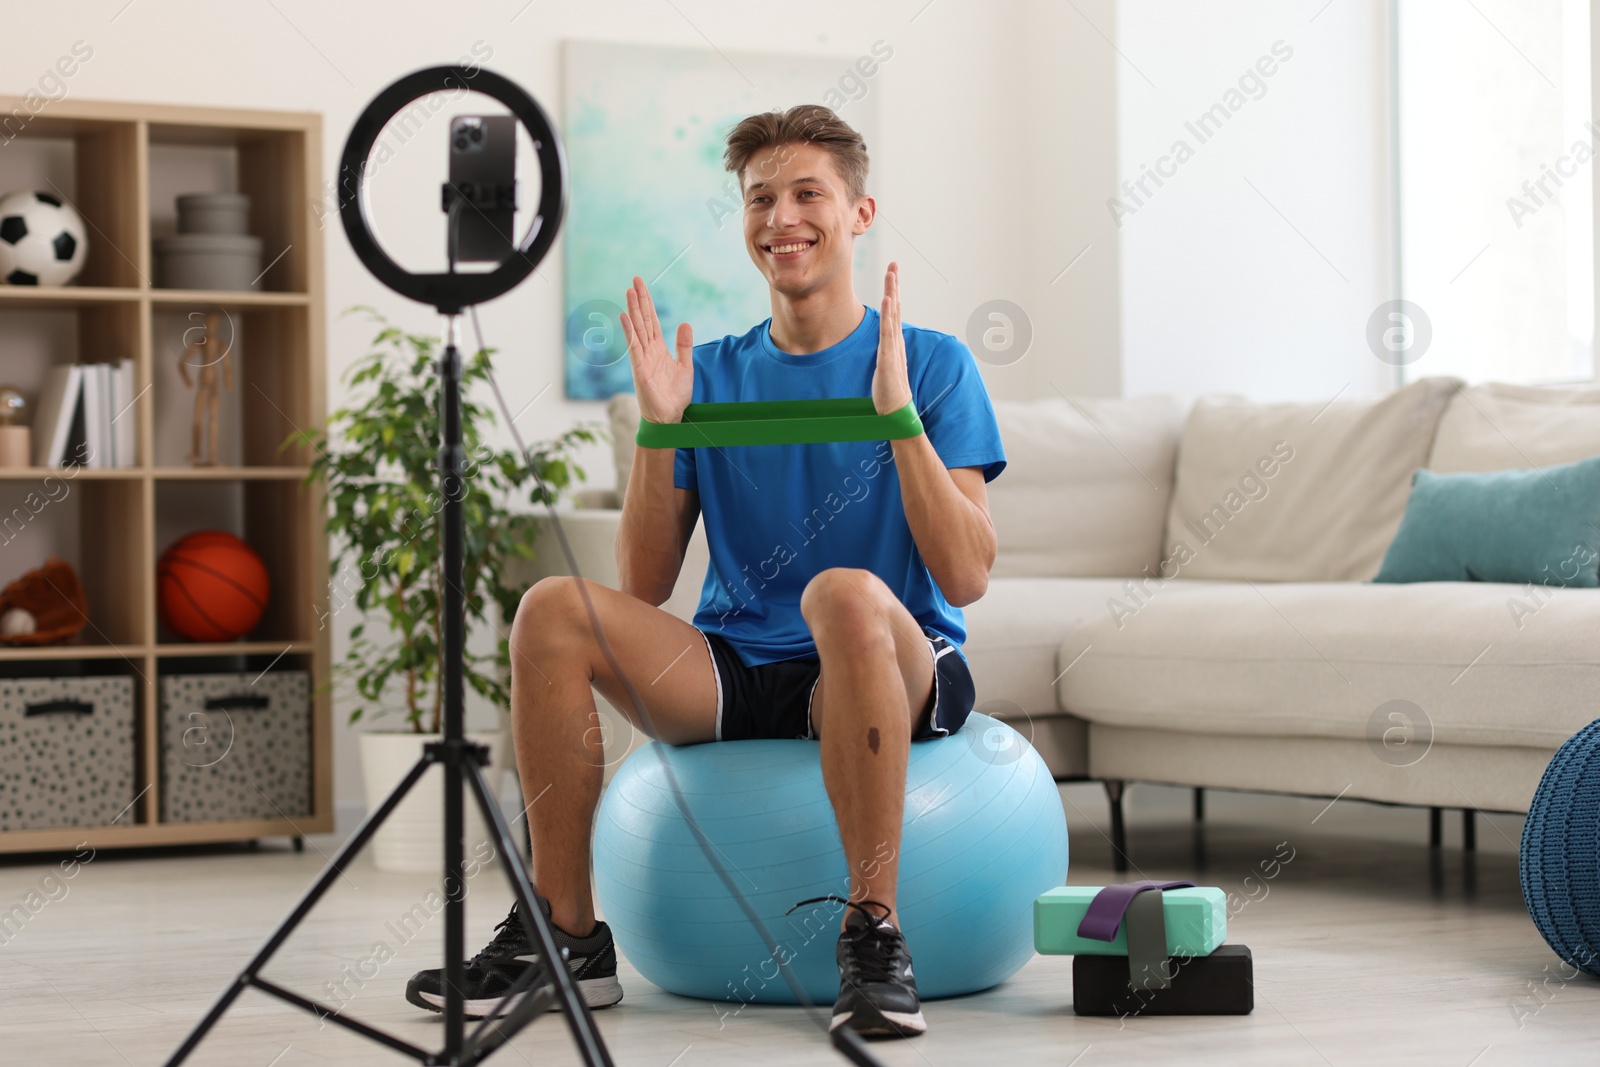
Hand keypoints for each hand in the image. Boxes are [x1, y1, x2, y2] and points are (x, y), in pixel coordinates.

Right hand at [619, 275, 693, 423]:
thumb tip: (685, 323)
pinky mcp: (640, 368)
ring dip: (634, 310)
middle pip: (643, 320)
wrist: (668, 418)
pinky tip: (625, 316)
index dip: (648, 303)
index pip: (653, 321)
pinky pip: (634, 346)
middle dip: (640, 300)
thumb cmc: (674, 396)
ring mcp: (642, 358)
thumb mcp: (685, 366)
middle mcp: (648, 351)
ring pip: (638, 329)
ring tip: (630, 291)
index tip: (643, 286)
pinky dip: (630, 331)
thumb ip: (684, 345)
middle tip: (635, 280)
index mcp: (659, 349)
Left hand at [873, 261, 912, 415]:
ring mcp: (893, 348)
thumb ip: (883, 352)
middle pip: (895, 307)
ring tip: (891, 274)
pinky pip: (888, 332)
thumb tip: (880, 345)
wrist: (895, 410)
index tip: (892, 273)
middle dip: (894, 285)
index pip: (893, 311)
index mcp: (893, 342)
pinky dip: (888, 314)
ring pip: (893, 315)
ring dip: (892, 293)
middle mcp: (896, 341)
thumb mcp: (883, 365)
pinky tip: (887, 299)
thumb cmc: (888, 391)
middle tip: (894, 264)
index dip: (892, 292)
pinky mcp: (889, 357)